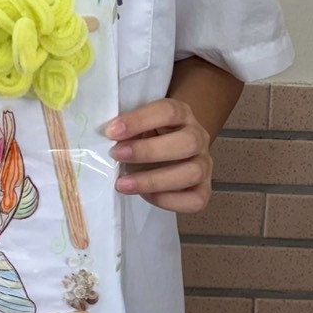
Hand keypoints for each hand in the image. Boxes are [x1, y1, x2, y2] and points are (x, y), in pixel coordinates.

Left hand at [106, 98, 213, 213]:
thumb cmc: (150, 134)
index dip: (139, 120)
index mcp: (182, 113)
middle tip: (117, 155)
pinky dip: (168, 200)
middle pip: (186, 142)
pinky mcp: (204, 190)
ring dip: (154, 180)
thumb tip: (107, 139)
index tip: (112, 131)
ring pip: (192, 172)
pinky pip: (195, 200)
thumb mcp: (141, 124)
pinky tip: (145, 195)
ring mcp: (205, 164)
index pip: (168, 111)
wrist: (173, 148)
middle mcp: (198, 137)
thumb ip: (129, 129)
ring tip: (123, 184)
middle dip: (148, 151)